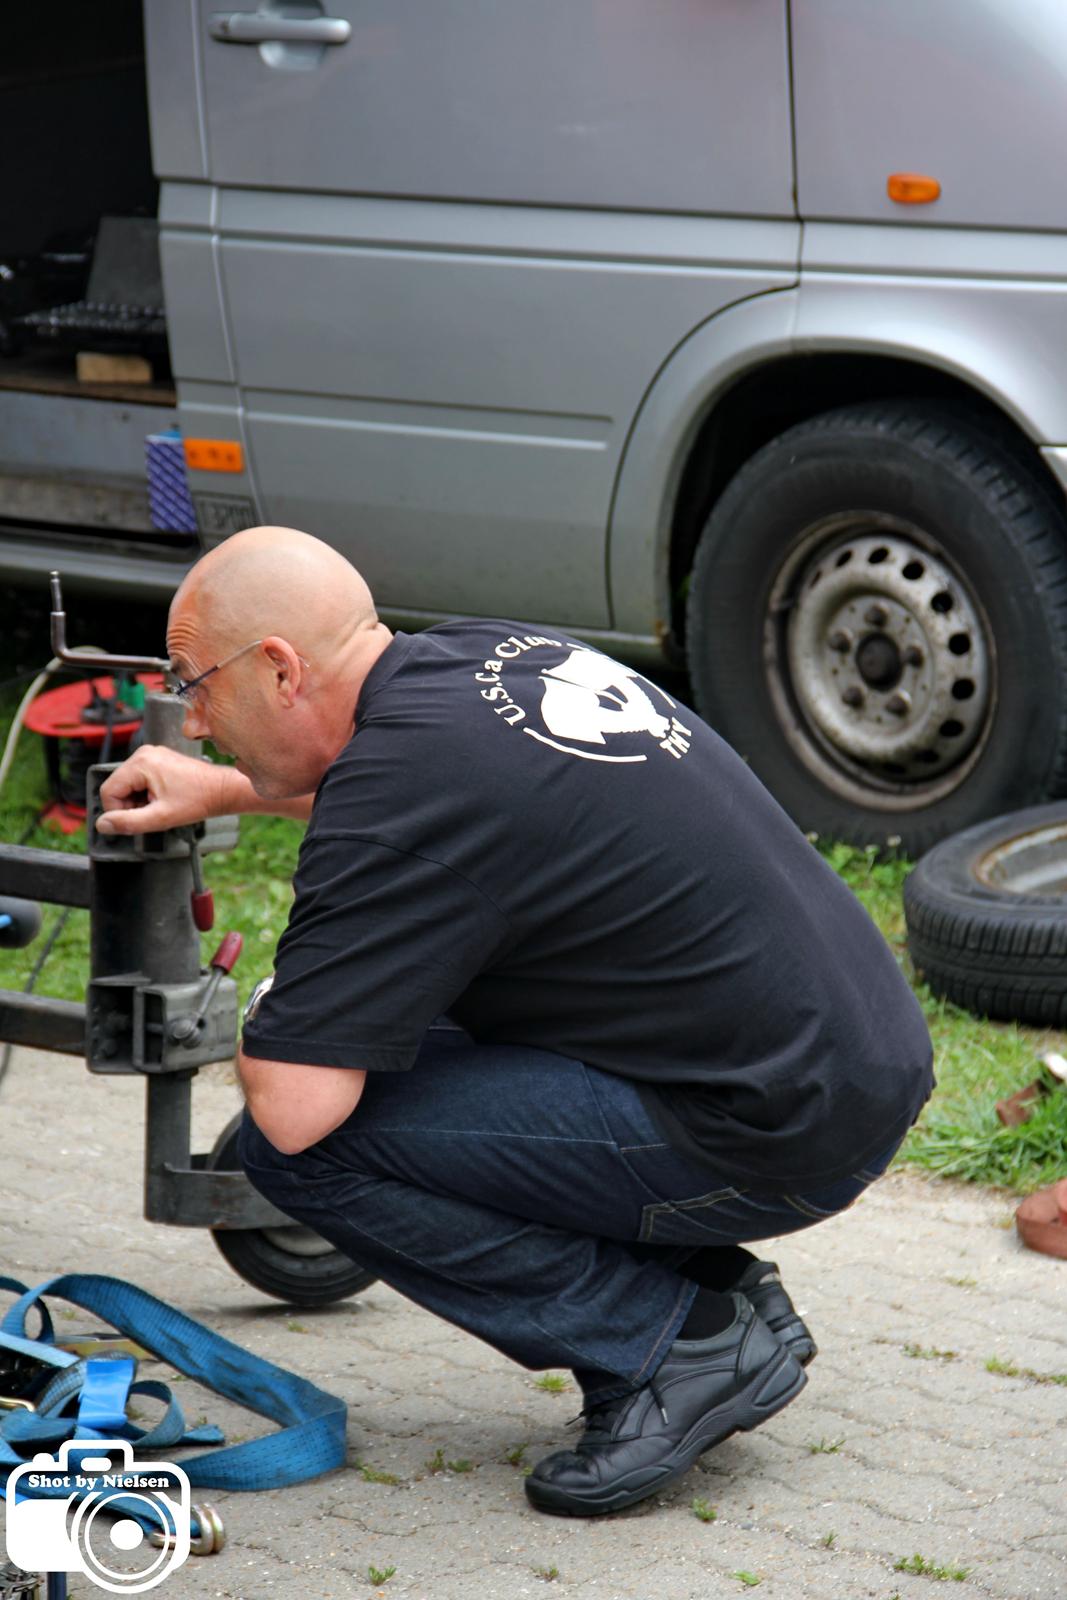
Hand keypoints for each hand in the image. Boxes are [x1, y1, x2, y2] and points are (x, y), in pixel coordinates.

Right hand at [96, 745, 229, 835]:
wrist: (221, 790)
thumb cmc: (198, 800)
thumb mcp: (160, 817)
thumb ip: (128, 822)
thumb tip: (102, 825)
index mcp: (141, 763)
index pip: (107, 790)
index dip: (117, 811)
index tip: (136, 820)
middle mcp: (143, 753)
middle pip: (116, 786)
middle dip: (128, 805)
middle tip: (151, 814)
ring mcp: (151, 755)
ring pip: (127, 784)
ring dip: (137, 801)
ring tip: (158, 806)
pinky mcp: (158, 760)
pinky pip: (138, 779)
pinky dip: (144, 794)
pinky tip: (161, 799)